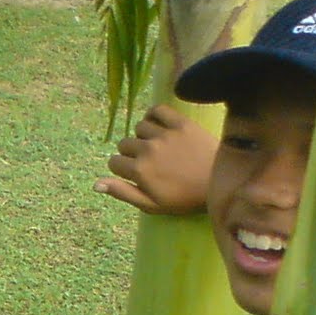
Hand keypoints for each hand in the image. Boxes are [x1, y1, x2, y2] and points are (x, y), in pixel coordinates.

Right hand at [95, 104, 217, 214]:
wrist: (220, 182)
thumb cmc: (184, 198)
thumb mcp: (152, 205)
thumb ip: (123, 193)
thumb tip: (95, 184)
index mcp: (139, 171)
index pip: (114, 162)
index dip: (122, 169)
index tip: (135, 173)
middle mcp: (148, 150)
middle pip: (124, 144)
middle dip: (131, 153)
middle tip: (150, 161)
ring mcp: (164, 134)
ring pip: (139, 127)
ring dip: (144, 135)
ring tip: (157, 144)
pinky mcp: (180, 123)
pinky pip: (157, 110)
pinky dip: (154, 115)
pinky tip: (160, 126)